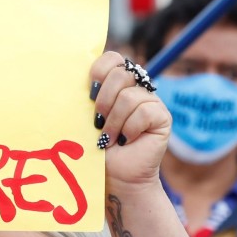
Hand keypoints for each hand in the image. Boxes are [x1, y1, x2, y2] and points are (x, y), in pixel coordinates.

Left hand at [90, 51, 170, 190]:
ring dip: (114, 122)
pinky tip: (126, 141)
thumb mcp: (85, 118)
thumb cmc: (95, 149)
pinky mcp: (162, 116)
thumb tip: (74, 78)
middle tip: (97, 123)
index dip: (99, 72)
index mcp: (115, 84)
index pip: (111, 59)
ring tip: (109, 139)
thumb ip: (86, 96)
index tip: (89, 96)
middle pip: (121, 74)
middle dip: (104, 101)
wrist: (114, 177)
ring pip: (129, 96)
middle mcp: (135, 88)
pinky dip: (129, 129)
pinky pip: (145, 111)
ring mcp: (151, 101)